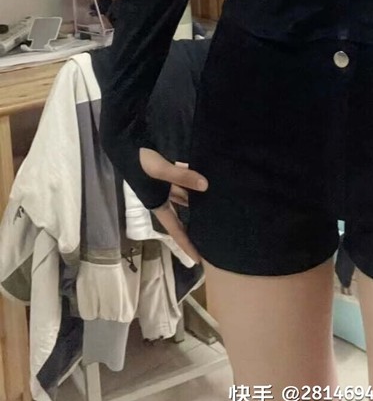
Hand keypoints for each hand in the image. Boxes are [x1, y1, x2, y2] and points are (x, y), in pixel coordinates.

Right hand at [140, 148, 207, 263]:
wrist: (126, 140)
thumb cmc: (139, 159)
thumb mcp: (158, 169)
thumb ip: (181, 176)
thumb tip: (206, 186)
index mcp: (157, 204)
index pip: (175, 229)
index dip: (187, 244)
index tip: (199, 259)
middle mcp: (163, 197)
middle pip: (183, 215)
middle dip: (197, 222)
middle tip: (216, 231)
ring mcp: (166, 184)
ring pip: (186, 196)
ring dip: (199, 200)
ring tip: (218, 206)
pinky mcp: (169, 171)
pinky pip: (185, 179)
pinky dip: (195, 180)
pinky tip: (210, 180)